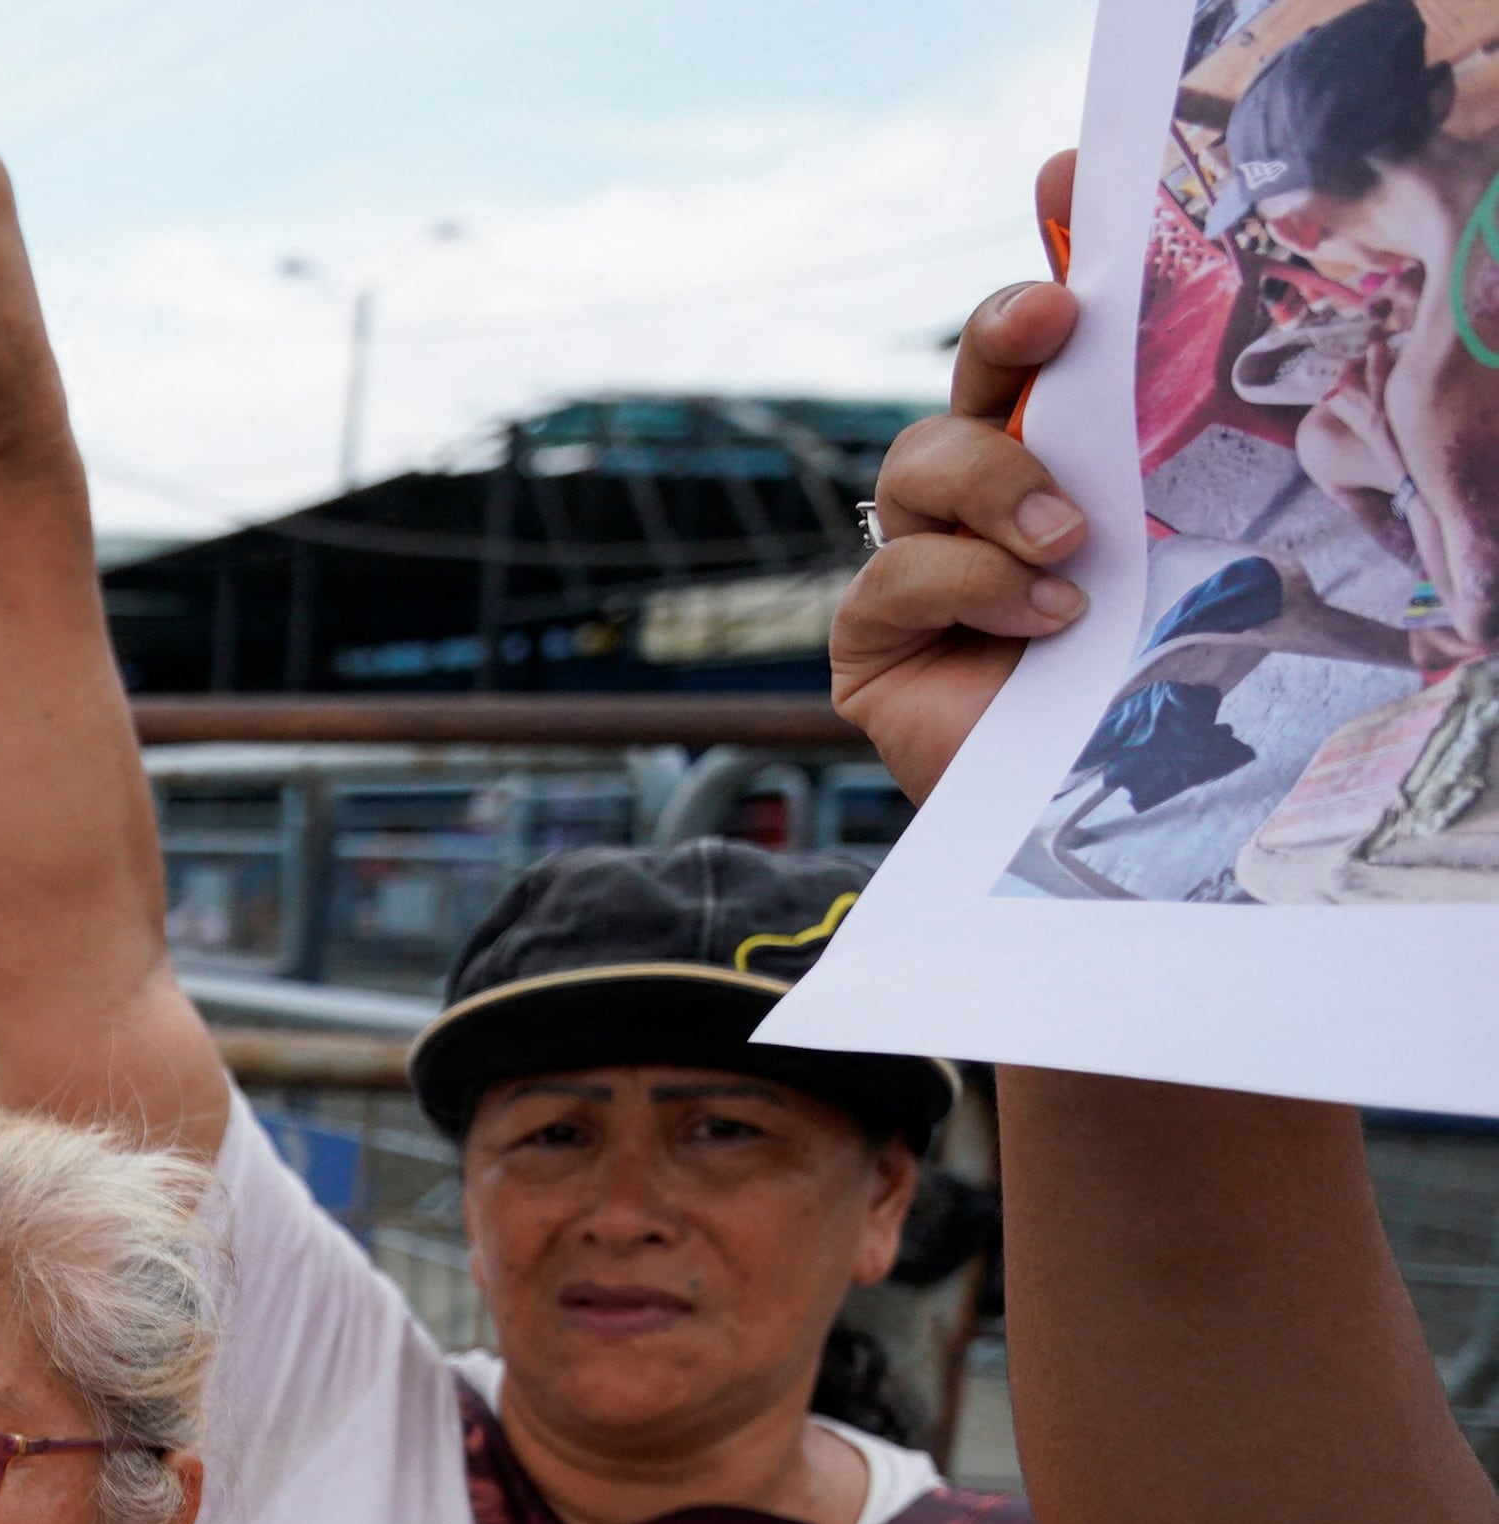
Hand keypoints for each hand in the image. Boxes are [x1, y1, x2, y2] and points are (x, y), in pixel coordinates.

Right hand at [838, 154, 1089, 804]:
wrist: (1101, 819)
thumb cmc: (1153, 683)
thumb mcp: (1172, 542)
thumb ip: (1149, 456)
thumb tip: (1153, 350)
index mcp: (1070, 456)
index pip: (1051, 341)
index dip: (1050, 249)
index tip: (1070, 182)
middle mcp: (986, 493)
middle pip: (971, 373)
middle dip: (1008, 327)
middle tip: (1057, 318)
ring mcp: (917, 560)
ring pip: (922, 461)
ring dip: (998, 488)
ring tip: (1071, 547)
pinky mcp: (872, 638)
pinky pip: (898, 569)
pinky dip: (971, 581)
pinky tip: (1041, 616)